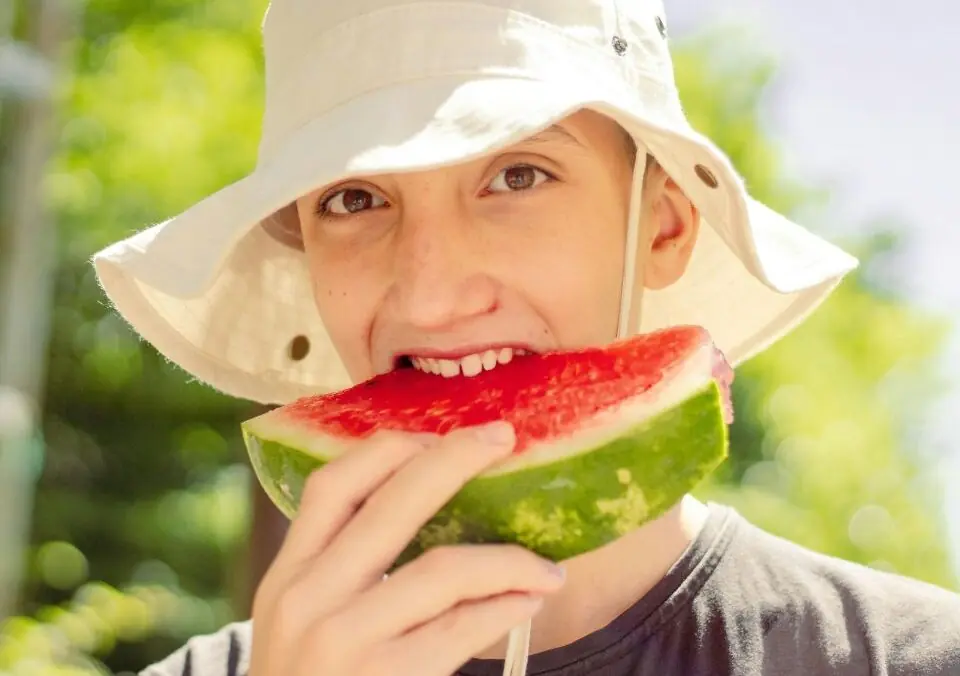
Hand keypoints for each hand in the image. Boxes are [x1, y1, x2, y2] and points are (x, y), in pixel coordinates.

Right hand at [249, 422, 565, 675]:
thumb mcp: (299, 624)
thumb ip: (338, 571)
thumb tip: (420, 503)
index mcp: (287, 575)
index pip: (333, 485)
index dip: (390, 449)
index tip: (436, 435)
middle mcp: (307, 599)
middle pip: (393, 503)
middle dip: (455, 459)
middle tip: (503, 438)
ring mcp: (342, 641)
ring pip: (444, 569)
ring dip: (509, 560)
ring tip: (544, 567)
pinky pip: (462, 628)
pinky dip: (505, 607)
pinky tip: (528, 601)